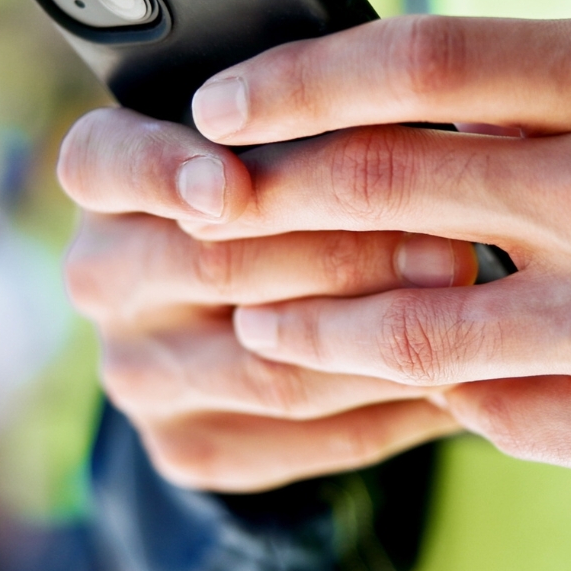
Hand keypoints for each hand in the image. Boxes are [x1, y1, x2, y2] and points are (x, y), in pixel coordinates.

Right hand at [57, 110, 471, 491]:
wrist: (246, 308)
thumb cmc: (283, 177)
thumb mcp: (278, 131)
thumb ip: (307, 124)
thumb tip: (408, 127)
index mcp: (106, 178)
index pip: (103, 164)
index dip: (163, 172)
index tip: (229, 182)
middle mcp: (102, 277)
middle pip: (219, 266)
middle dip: (346, 254)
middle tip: (450, 243)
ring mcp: (137, 371)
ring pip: (270, 366)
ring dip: (381, 339)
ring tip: (469, 310)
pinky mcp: (186, 446)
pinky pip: (304, 437)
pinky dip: (391, 408)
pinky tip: (459, 376)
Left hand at [176, 0, 570, 510]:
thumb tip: (435, 77)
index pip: (428, 62)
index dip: (303, 78)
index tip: (227, 99)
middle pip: (388, 189)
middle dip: (268, 193)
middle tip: (205, 200)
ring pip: (406, 328)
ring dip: (304, 321)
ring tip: (254, 312)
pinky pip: (483, 407)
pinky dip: (424, 385)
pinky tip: (389, 369)